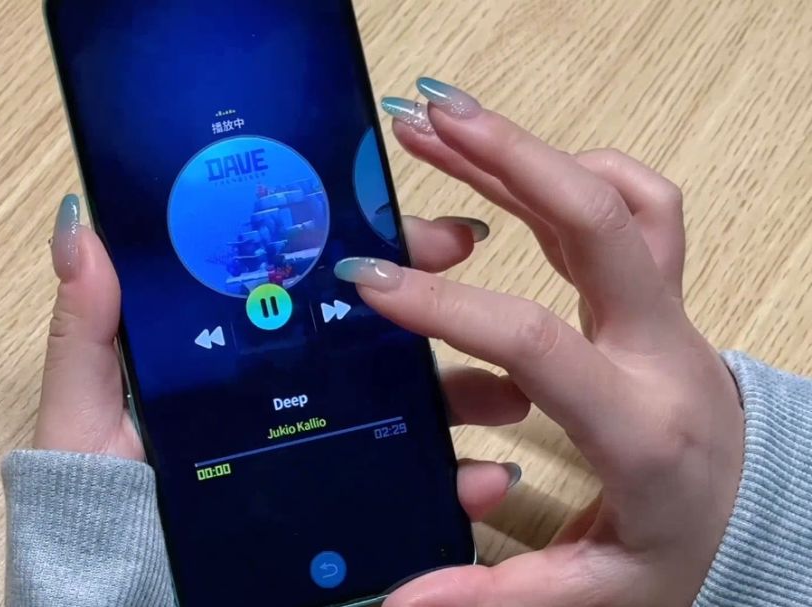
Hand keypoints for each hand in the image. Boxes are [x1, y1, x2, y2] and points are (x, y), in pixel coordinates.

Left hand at [33, 193, 520, 521]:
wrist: (123, 591)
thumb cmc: (100, 499)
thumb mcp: (85, 411)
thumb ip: (87, 330)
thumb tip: (82, 229)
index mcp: (237, 353)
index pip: (307, 284)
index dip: (362, 248)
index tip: (416, 227)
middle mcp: (288, 392)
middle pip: (372, 338)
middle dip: (438, 307)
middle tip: (477, 279)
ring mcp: (320, 447)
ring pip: (406, 408)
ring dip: (466, 391)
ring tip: (505, 390)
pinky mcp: (340, 506)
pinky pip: (410, 490)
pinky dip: (457, 483)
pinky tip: (484, 479)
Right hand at [336, 80, 743, 605]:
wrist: (753, 516)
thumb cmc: (673, 550)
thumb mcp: (591, 595)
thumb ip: (491, 598)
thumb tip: (393, 604)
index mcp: (637, 427)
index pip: (537, 342)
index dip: (449, 305)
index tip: (370, 283)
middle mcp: (660, 351)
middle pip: (601, 221)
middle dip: (509, 158)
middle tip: (424, 120)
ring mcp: (667, 314)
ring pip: (618, 197)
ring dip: (529, 150)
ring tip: (443, 121)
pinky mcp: (659, 296)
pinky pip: (636, 206)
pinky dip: (572, 171)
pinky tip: (511, 172)